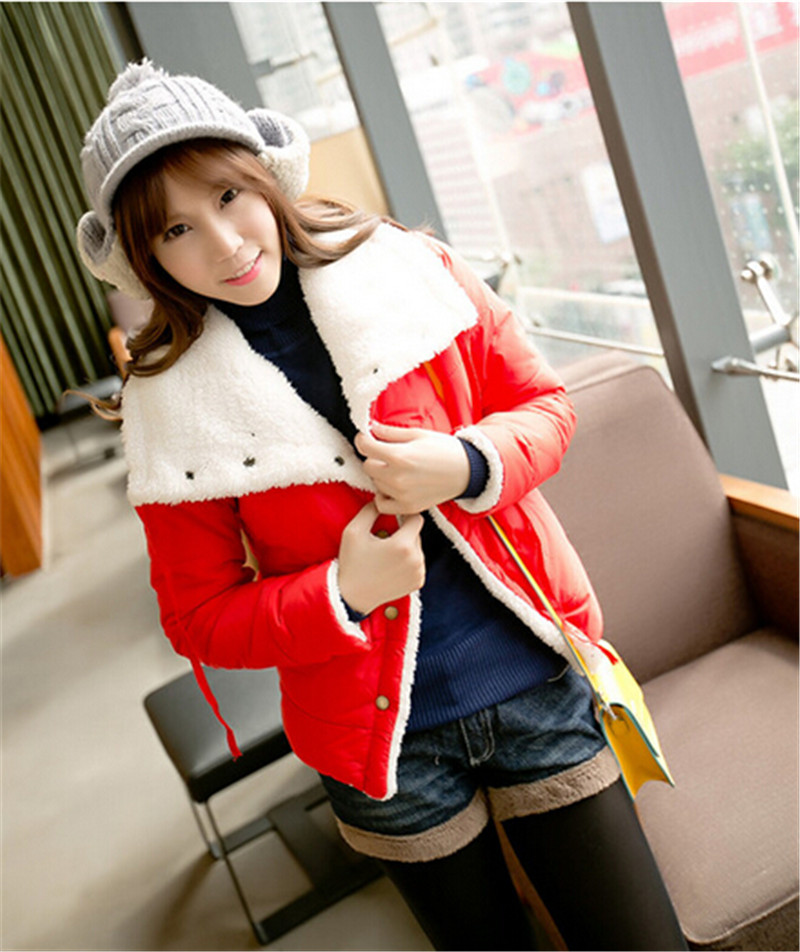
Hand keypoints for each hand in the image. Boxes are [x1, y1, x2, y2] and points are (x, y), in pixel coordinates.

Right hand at [337, 501, 424, 614]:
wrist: (352, 596)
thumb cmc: (352, 563)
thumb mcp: (354, 531)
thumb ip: (371, 510)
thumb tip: (382, 499)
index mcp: (403, 545)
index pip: (416, 518)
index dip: (404, 515)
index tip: (392, 519)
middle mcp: (416, 559)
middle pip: (417, 534)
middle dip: (404, 533)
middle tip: (384, 541)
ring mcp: (419, 573)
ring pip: (418, 549)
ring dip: (406, 548)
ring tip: (386, 556)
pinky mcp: (418, 583)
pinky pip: (418, 564)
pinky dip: (408, 562)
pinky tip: (391, 567)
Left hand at [355, 422, 469, 515]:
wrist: (467, 471)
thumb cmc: (445, 450)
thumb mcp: (417, 434)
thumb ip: (390, 432)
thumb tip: (371, 427)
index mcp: (399, 456)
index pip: (364, 446)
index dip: (363, 439)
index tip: (367, 438)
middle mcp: (397, 477)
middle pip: (367, 466)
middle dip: (374, 458)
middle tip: (387, 454)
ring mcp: (402, 494)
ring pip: (375, 483)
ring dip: (381, 475)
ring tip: (398, 469)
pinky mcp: (407, 507)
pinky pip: (381, 504)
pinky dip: (383, 496)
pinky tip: (393, 487)